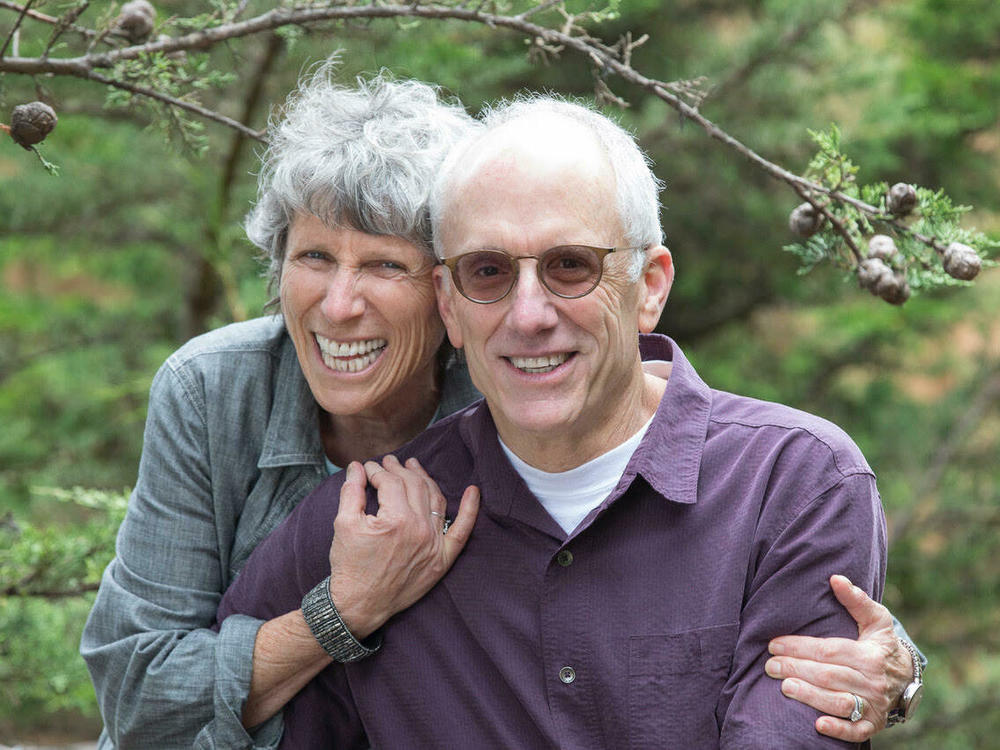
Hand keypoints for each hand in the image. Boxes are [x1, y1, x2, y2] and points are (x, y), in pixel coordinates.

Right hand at [326, 455, 478, 639]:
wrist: (359, 604)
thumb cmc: (350, 565)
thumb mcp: (343, 524)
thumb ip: (351, 491)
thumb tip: (357, 466)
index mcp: (396, 520)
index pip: (391, 482)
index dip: (378, 471)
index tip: (368, 468)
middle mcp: (420, 529)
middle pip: (414, 486)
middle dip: (399, 469)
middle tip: (388, 463)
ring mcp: (434, 545)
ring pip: (436, 500)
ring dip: (425, 479)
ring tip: (413, 467)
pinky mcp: (442, 559)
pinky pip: (462, 531)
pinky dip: (470, 510)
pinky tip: (474, 491)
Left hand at [765, 575, 914, 741]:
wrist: (907, 678)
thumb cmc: (881, 644)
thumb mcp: (875, 619)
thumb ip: (856, 599)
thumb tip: (835, 578)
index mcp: (869, 655)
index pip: (829, 650)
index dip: (799, 647)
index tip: (773, 644)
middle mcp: (873, 682)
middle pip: (829, 675)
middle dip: (796, 669)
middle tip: (769, 665)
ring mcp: (873, 705)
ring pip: (839, 702)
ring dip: (810, 696)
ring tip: (784, 687)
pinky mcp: (873, 725)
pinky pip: (856, 731)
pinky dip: (838, 729)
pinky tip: (817, 724)